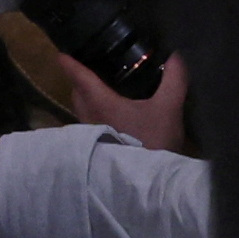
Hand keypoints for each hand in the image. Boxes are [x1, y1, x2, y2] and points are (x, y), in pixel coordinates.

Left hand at [60, 46, 189, 152]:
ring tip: (101, 90)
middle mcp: (90, 118)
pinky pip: (89, 124)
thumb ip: (173, 79)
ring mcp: (92, 136)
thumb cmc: (154, 140)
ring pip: (83, 111)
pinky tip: (112, 116)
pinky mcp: (98, 149)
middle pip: (78, 94)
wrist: (148, 182)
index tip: (61, 55)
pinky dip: (94, 114)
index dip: (71, 65)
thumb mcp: (168, 108)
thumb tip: (177, 55)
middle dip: (80, 81)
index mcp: (101, 104)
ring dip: (87, 99)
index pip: (81, 79)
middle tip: (89, 69)